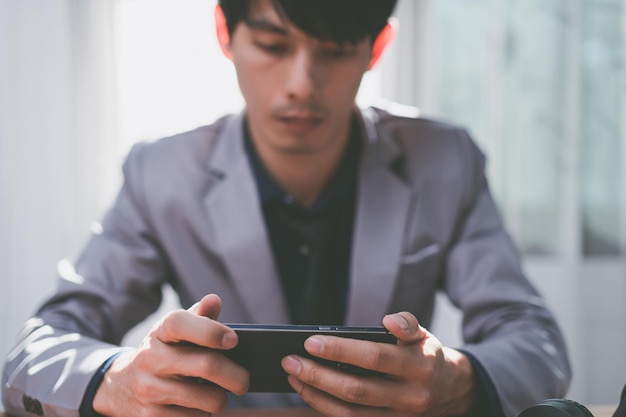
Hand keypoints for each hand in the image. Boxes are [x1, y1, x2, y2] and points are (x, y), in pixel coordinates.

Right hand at [93, 294, 248, 416]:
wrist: (120, 387)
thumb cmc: (163, 353)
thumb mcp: (174, 333)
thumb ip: (198, 317)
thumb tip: (214, 300)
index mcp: (160, 332)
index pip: (180, 323)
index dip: (210, 330)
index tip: (233, 340)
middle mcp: (151, 358)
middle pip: (206, 365)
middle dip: (236, 376)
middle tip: (244, 381)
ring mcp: (149, 389)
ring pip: (207, 399)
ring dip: (220, 399)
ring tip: (216, 394)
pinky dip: (202, 415)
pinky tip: (196, 406)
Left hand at [281, 312, 476, 416]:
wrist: (452, 392)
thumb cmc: (426, 356)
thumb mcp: (424, 334)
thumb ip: (407, 323)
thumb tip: (389, 321)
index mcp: (419, 366)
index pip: (375, 357)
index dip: (341, 350)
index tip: (310, 342)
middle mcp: (410, 396)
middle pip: (356, 389)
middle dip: (318, 375)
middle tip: (290, 361)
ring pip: (350, 413)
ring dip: (316, 396)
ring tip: (293, 377)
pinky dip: (326, 409)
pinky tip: (308, 393)